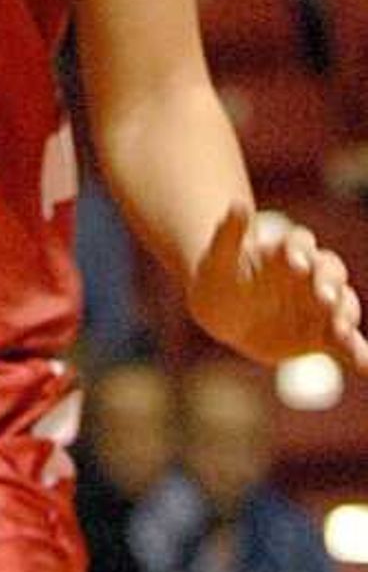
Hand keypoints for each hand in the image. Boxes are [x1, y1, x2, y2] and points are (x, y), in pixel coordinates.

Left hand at [186, 204, 367, 374]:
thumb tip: (238, 205)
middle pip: (329, 272)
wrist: (226, 314)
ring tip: (342, 331)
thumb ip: (229, 235)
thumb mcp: (218, 259)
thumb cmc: (221, 277)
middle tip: (323, 298)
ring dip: (346, 315)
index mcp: (285, 251)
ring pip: (343, 305)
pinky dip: (358, 354)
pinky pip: (346, 344)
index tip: (295, 264)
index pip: (300, 243)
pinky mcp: (324, 336)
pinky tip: (366, 366)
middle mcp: (310, 275)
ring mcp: (320, 305)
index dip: (300, 250)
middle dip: (329, 283)